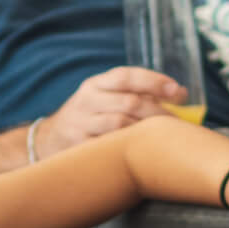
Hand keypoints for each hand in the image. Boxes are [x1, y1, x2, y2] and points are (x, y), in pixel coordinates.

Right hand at [35, 67, 186, 158]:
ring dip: (145, 131)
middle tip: (178, 122)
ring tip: (162, 137)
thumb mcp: (105, 99)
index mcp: (95, 84)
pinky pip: (109, 147)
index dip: (154, 81)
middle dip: (158, 111)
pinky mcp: (78, 146)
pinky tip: (142, 152)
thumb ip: (137, 94)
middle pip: (129, 102)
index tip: (178, 91)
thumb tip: (180, 93)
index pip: (126, 76)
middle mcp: (86, 100)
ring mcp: (80, 124)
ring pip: (120, 125)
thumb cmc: (89, 118)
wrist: (47, 141)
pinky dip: (128, 148)